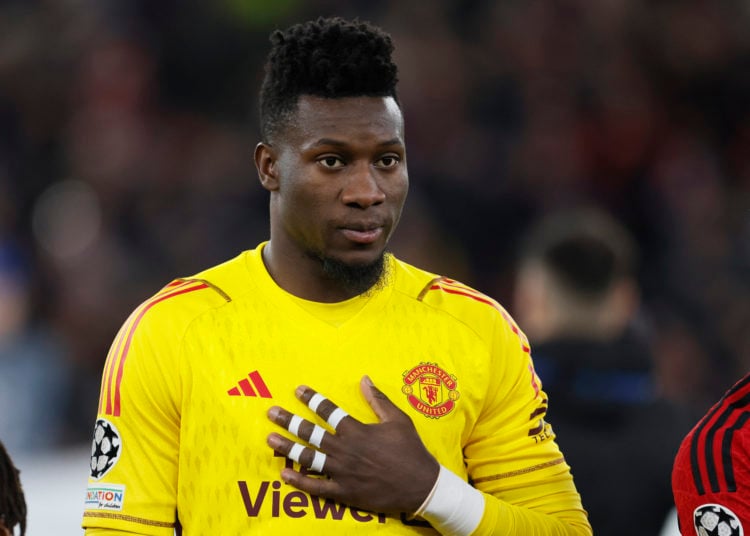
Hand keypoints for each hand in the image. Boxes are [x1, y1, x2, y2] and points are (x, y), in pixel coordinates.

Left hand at [266, 375, 439, 513]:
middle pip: (311, 433)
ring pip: (308, 458)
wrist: (421, 486)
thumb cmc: (411, 450)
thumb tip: (364, 379)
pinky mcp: (344, 492)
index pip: (329, 411)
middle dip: (289, 421)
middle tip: (271, 413)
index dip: (312, 399)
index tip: (298, 390)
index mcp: (357, 430)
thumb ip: (378, 400)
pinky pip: (316, 487)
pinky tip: (284, 474)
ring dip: (288, 447)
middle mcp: (345, 450)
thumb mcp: (398, 420)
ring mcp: (342, 472)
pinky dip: (299, 481)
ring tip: (270, 439)